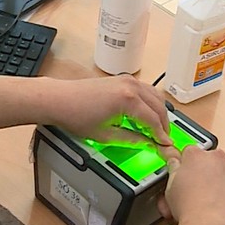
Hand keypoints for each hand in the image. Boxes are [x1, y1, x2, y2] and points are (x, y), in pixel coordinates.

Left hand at [45, 74, 170, 146]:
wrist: (59, 99)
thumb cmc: (76, 115)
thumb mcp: (106, 135)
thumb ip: (131, 140)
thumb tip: (147, 144)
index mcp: (128, 100)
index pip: (154, 120)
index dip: (161, 136)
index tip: (165, 146)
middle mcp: (131, 86)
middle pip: (159, 107)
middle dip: (163, 124)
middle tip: (162, 139)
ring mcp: (127, 80)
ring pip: (155, 96)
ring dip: (158, 112)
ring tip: (155, 129)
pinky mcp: (122, 78)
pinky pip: (145, 90)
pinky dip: (150, 102)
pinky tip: (145, 115)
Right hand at [157, 146, 224, 224]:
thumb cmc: (189, 210)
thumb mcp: (170, 188)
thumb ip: (174, 170)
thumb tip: (175, 163)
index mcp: (195, 156)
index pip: (192, 153)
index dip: (192, 166)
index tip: (193, 176)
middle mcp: (215, 156)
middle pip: (213, 159)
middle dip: (211, 171)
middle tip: (206, 190)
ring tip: (222, 198)